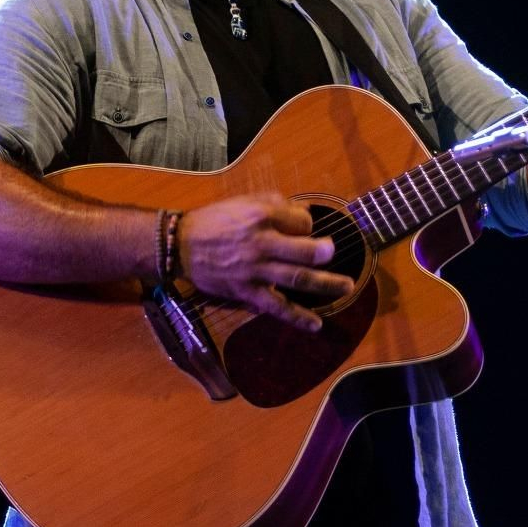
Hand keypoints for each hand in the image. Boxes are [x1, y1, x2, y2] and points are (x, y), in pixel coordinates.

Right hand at [176, 193, 350, 330]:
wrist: (180, 245)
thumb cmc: (216, 220)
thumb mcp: (244, 201)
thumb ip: (276, 204)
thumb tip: (306, 213)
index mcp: (262, 216)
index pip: (300, 221)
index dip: (307, 225)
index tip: (305, 230)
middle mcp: (261, 243)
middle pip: (302, 250)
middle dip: (323, 252)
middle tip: (334, 253)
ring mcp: (255, 270)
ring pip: (296, 278)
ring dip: (325, 284)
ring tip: (347, 286)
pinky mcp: (247, 292)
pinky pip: (277, 307)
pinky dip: (298, 318)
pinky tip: (316, 325)